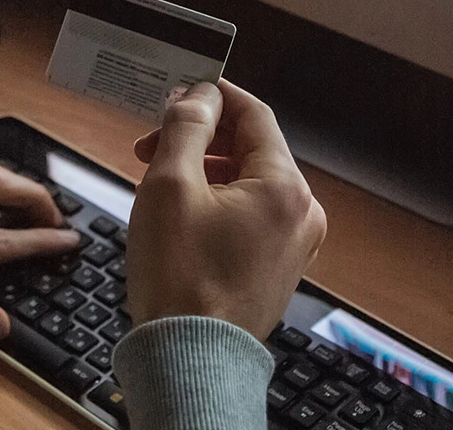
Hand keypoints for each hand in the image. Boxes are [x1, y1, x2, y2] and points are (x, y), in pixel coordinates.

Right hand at [125, 79, 327, 333]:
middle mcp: (302, 213)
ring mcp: (294, 244)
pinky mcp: (277, 268)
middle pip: (252, 150)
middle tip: (150, 146)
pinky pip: (249, 217)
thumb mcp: (169, 187)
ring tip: (158, 184)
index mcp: (286, 187)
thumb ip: (186, 129)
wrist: (190, 358)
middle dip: (199, 140)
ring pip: (248, 184)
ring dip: (203, 172)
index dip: (212, 96)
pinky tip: (180, 216)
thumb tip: (199, 95)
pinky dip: (216, 204)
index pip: (254, 114)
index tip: (176, 93)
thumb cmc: (180, 281)